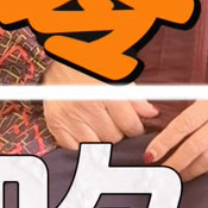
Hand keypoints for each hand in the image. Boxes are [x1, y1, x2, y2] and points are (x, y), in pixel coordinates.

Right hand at [42, 60, 158, 151]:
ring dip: (103, 140)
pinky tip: (87, 133)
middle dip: (120, 133)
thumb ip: (136, 97)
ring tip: (102, 127)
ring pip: (95, 145)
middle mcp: (86, 106)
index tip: (135, 126)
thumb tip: (152, 113)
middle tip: (117, 124)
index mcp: (106, 92)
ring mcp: (69, 117)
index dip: (136, 128)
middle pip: (113, 137)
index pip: (129, 125)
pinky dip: (83, 144)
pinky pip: (74, 148)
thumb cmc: (94, 65)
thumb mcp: (119, 74)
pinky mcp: (55, 125)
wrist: (63, 59)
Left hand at [144, 56, 207, 181]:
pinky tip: (199, 171)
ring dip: (189, 171)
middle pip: (194, 148)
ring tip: (176, 176)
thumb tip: (181, 126)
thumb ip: (200, 105)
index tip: (150, 155)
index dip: (165, 142)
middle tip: (160, 172)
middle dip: (174, 163)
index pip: (184, 125)